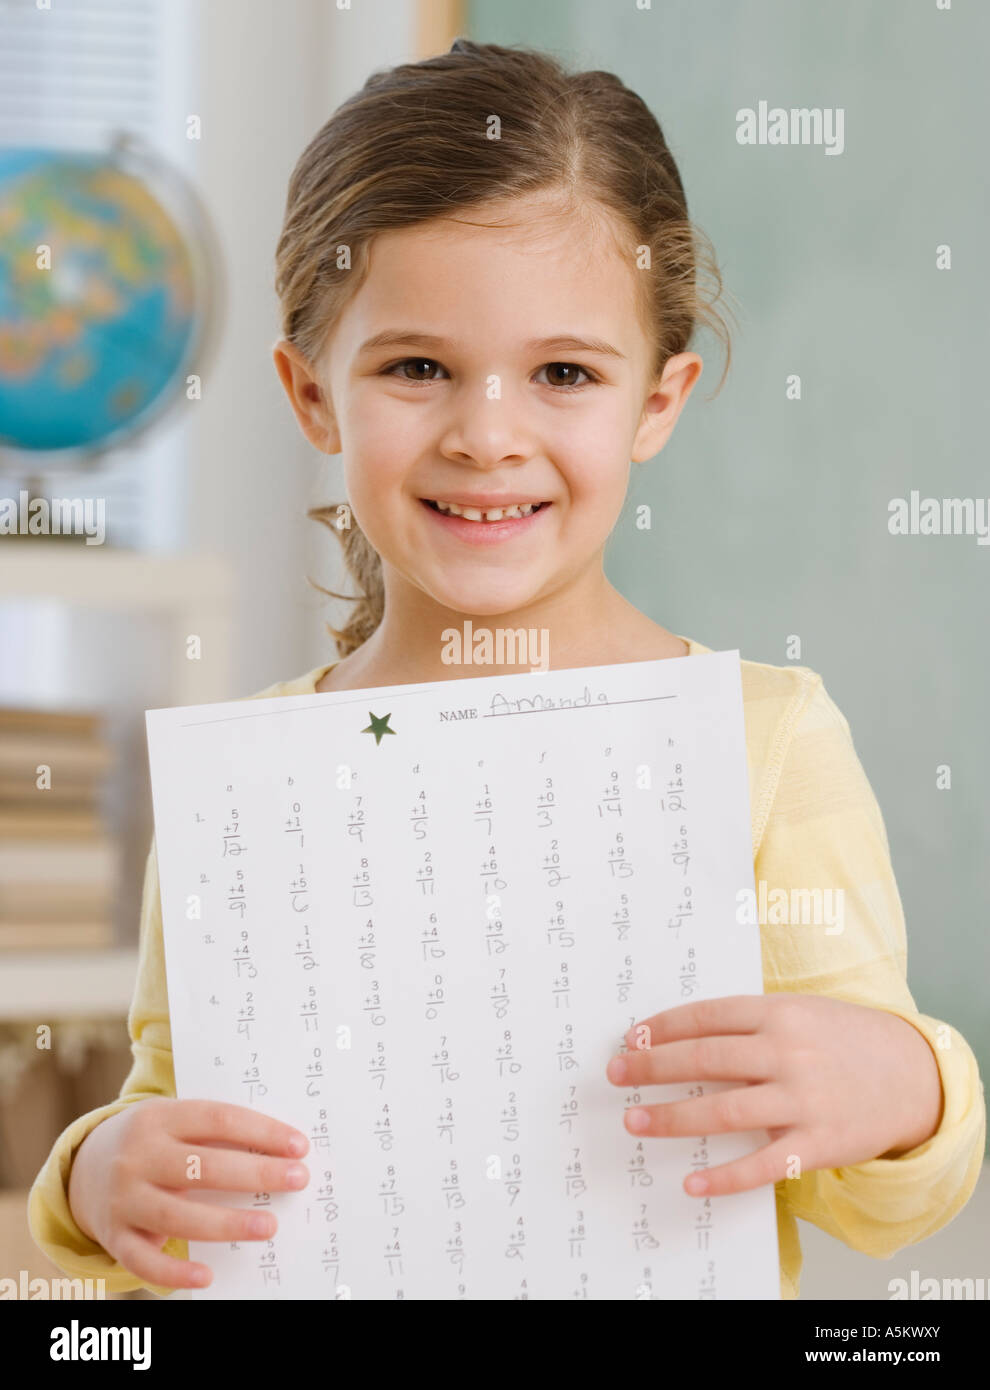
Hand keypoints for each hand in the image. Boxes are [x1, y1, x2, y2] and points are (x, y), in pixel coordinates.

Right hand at [67, 1098, 309, 1289]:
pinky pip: (143, 1260)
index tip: (299, 1146)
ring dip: (227, 1223)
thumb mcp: (174, 1121)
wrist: (86, 1167)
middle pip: (203, 1166)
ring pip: (178, 1215)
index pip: (219, 1119)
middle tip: (297, 1179)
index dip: (261, 1132)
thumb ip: (215, 1133)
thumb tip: (280, 1151)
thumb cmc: (154, 1142)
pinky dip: (174, 1272)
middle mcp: (138, 1155)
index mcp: (159, 1117)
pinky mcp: (114, 1235)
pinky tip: (207, 1275)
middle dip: (256, 1174)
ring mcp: (123, 1197)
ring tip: (269, 1227)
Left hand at [605, 993, 943, 1197]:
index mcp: (779, 1013)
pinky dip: (724, 1177)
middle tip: (616, 1076)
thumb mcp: (801, 1012)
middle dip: (652, 1068)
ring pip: (723, 1110)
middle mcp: (787, 1052)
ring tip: (635, 1121)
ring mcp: (802, 1100)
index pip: (706, 1016)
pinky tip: (692, 1183)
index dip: (662, 1028)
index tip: (630, 1039)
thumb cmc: (843, 1039)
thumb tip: (682, 1035)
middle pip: (705, 1059)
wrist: (912, 1076)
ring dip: (672, 1118)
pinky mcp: (817, 1144)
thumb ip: (751, 1022)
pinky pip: (762, 1164)